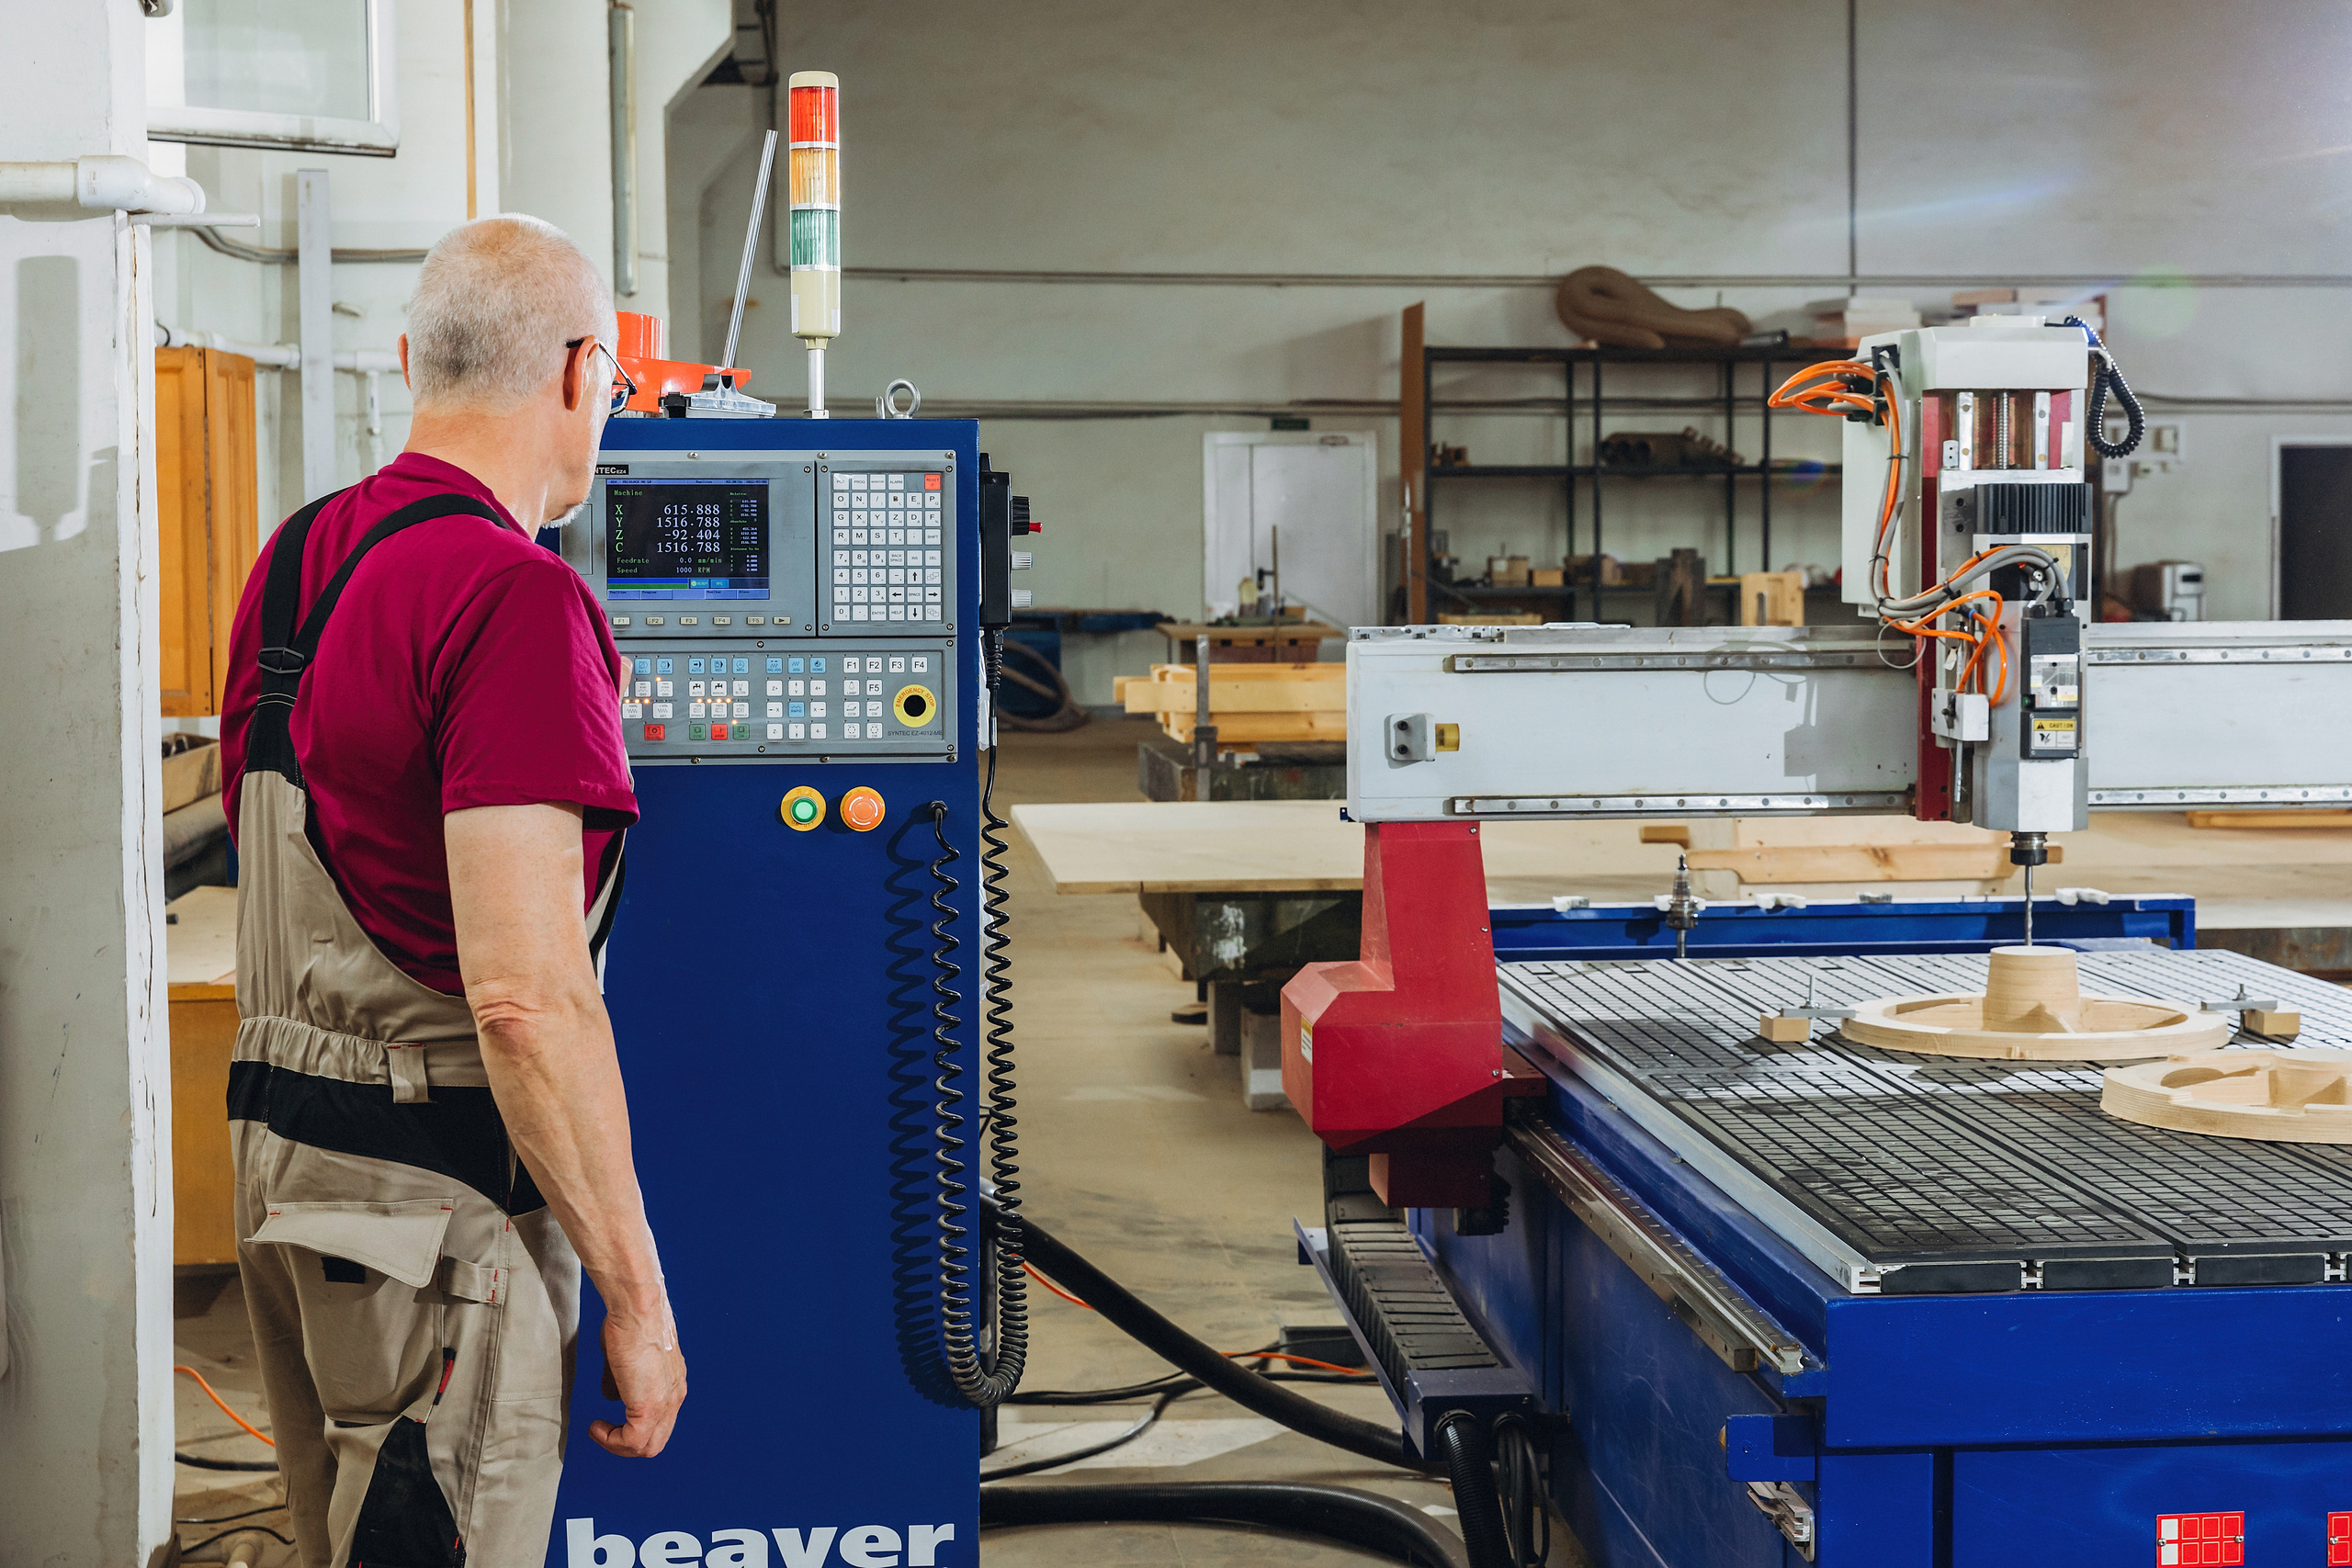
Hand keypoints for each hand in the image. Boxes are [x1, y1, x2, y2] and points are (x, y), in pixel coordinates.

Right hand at [589, 1296, 685, 1456]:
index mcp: (672, 1383)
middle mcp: (674, 1395)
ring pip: (647, 1447)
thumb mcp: (623, 1357)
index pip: (659, 1422)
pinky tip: (596, 1428)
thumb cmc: (630, 1321)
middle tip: (603, 1433)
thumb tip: (611, 1396)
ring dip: (617, 1446)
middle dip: (626, 1443)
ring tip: (598, 1431)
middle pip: (656, 1440)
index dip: (634, 1428)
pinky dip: (612, 1442)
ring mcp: (665, 1402)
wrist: (637, 1308)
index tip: (611, 1422)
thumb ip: (619, 1380)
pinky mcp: (649, 1406)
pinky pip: (634, 1442)